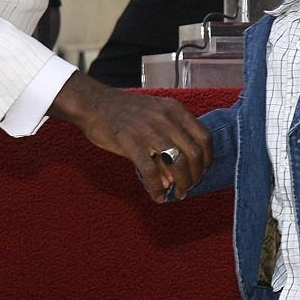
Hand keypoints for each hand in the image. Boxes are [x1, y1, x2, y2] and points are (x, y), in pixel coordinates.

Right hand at [48, 72, 211, 201]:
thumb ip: (169, 143)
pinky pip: (150, 170)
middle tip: (190, 187)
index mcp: (175, 110)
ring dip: (182, 183)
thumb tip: (174, 179)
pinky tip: (157, 196)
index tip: (203, 171)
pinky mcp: (130, 141)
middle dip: (196, 176)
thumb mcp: (154, 118)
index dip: (208, 159)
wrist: (92, 103)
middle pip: (194, 153)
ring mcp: (148, 130)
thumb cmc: (124, 113)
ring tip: (178, 193)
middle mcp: (166, 119)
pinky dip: (157, 187)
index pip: (205, 138)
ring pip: (177, 163)